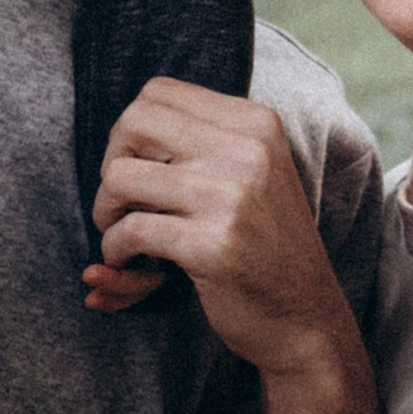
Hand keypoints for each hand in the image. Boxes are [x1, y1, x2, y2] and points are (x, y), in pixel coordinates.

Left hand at [94, 80, 375, 413]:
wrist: (307, 321)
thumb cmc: (266, 247)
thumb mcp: (253, 175)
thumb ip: (202, 143)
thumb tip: (117, 135)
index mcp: (255, 123)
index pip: (157, 92)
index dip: (130, 132)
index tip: (138, 170)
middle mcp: (246, 150)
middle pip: (132, 123)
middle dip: (111, 164)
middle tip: (123, 203)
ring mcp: (232, 197)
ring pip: (119, 177)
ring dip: (105, 213)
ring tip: (124, 239)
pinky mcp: (213, 246)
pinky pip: (129, 232)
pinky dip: (114, 253)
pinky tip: (130, 267)